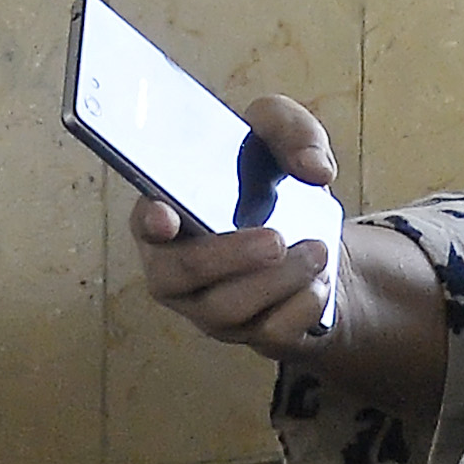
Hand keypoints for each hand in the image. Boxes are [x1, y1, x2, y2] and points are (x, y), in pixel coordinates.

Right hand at [130, 94, 340, 367]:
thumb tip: (314, 168)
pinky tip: (320, 283)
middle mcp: (178, 269)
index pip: (143, 223)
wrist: (320, 238)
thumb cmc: (276, 183)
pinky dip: (300, 307)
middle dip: (228, 257)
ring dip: (277, 281)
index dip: (149, 221)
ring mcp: (211, 310)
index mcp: (170, 215)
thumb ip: (289, 128)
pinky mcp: (252, 336)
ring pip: (227, 309)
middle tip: (276, 239)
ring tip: (317, 251)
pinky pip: (269, 334)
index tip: (165, 215)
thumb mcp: (283, 136)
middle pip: (178, 274)